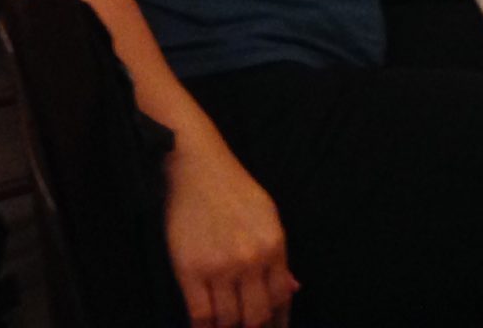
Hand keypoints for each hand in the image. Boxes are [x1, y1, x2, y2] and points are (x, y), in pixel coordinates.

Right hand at [164, 136, 296, 327]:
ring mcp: (219, 267)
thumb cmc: (235, 190)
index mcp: (274, 245)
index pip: (281, 297)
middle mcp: (250, 259)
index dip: (279, 321)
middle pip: (257, 316)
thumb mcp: (268, 217)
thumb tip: (292, 289)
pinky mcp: (190, 270)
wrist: (198, 168)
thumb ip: (279, 256)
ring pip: (229, 320)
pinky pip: (200, 315)